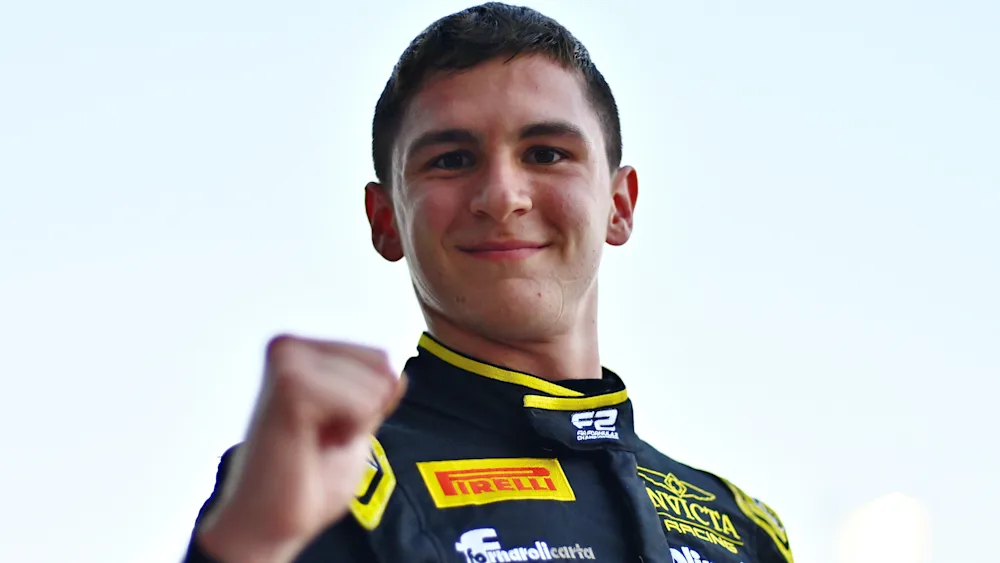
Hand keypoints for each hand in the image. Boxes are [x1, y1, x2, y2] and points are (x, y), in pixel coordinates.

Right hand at [196, 335, 405, 562]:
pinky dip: (349, 433)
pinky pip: (361, 404)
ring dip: (355, 425)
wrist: (266, 523)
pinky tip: (312, 444)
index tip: (330, 428)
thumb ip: (374, 396)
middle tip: (321, 438)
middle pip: (381, 368)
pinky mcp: (291, 387)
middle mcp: (289, 347)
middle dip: (365, 412)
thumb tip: (397, 374)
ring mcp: (287, 362)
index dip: (371, 404)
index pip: (379, 358)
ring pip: (374, 386)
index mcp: (301, 352)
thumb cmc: (302, 481)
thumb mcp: (355, 427)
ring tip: (314, 441)